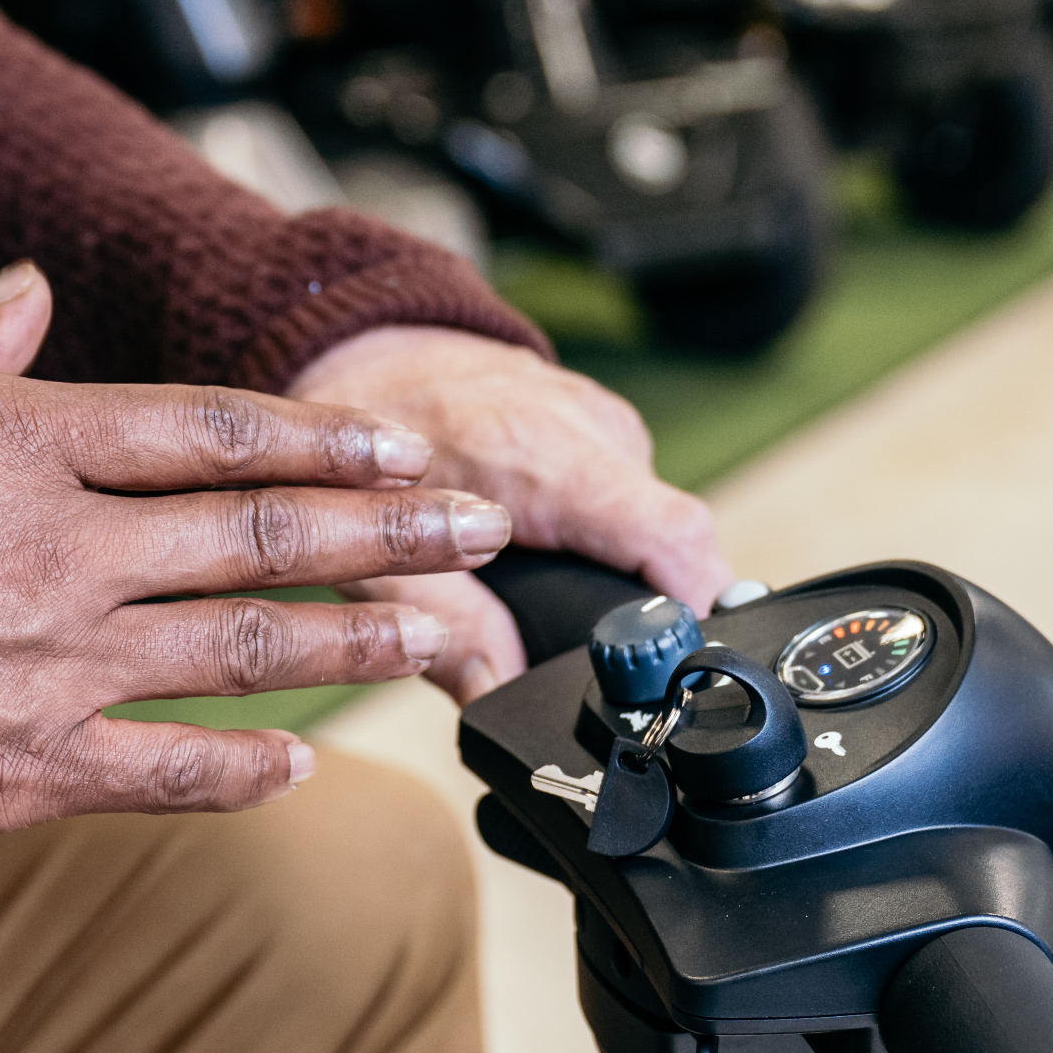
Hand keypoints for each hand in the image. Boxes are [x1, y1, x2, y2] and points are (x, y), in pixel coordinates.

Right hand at [0, 265, 509, 832]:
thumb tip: (30, 287)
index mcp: (21, 440)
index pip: (214, 429)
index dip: (325, 437)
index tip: (405, 444)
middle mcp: (61, 545)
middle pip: (264, 531)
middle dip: (394, 529)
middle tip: (485, 531)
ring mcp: (50, 660)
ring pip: (248, 646)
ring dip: (362, 640)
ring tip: (447, 637)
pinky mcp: (20, 768)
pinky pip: (166, 769)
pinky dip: (247, 769)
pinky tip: (307, 764)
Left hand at [286, 325, 728, 702]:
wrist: (362, 356)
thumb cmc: (361, 452)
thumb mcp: (377, 557)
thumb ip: (448, 628)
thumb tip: (500, 696)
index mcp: (541, 453)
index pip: (671, 534)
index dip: (692, 610)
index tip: (672, 668)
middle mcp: (588, 425)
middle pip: (678, 541)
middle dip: (655, 611)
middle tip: (602, 660)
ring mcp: (604, 420)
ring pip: (660, 521)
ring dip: (631, 574)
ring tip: (562, 598)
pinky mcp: (605, 425)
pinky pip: (637, 497)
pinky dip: (612, 538)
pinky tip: (557, 552)